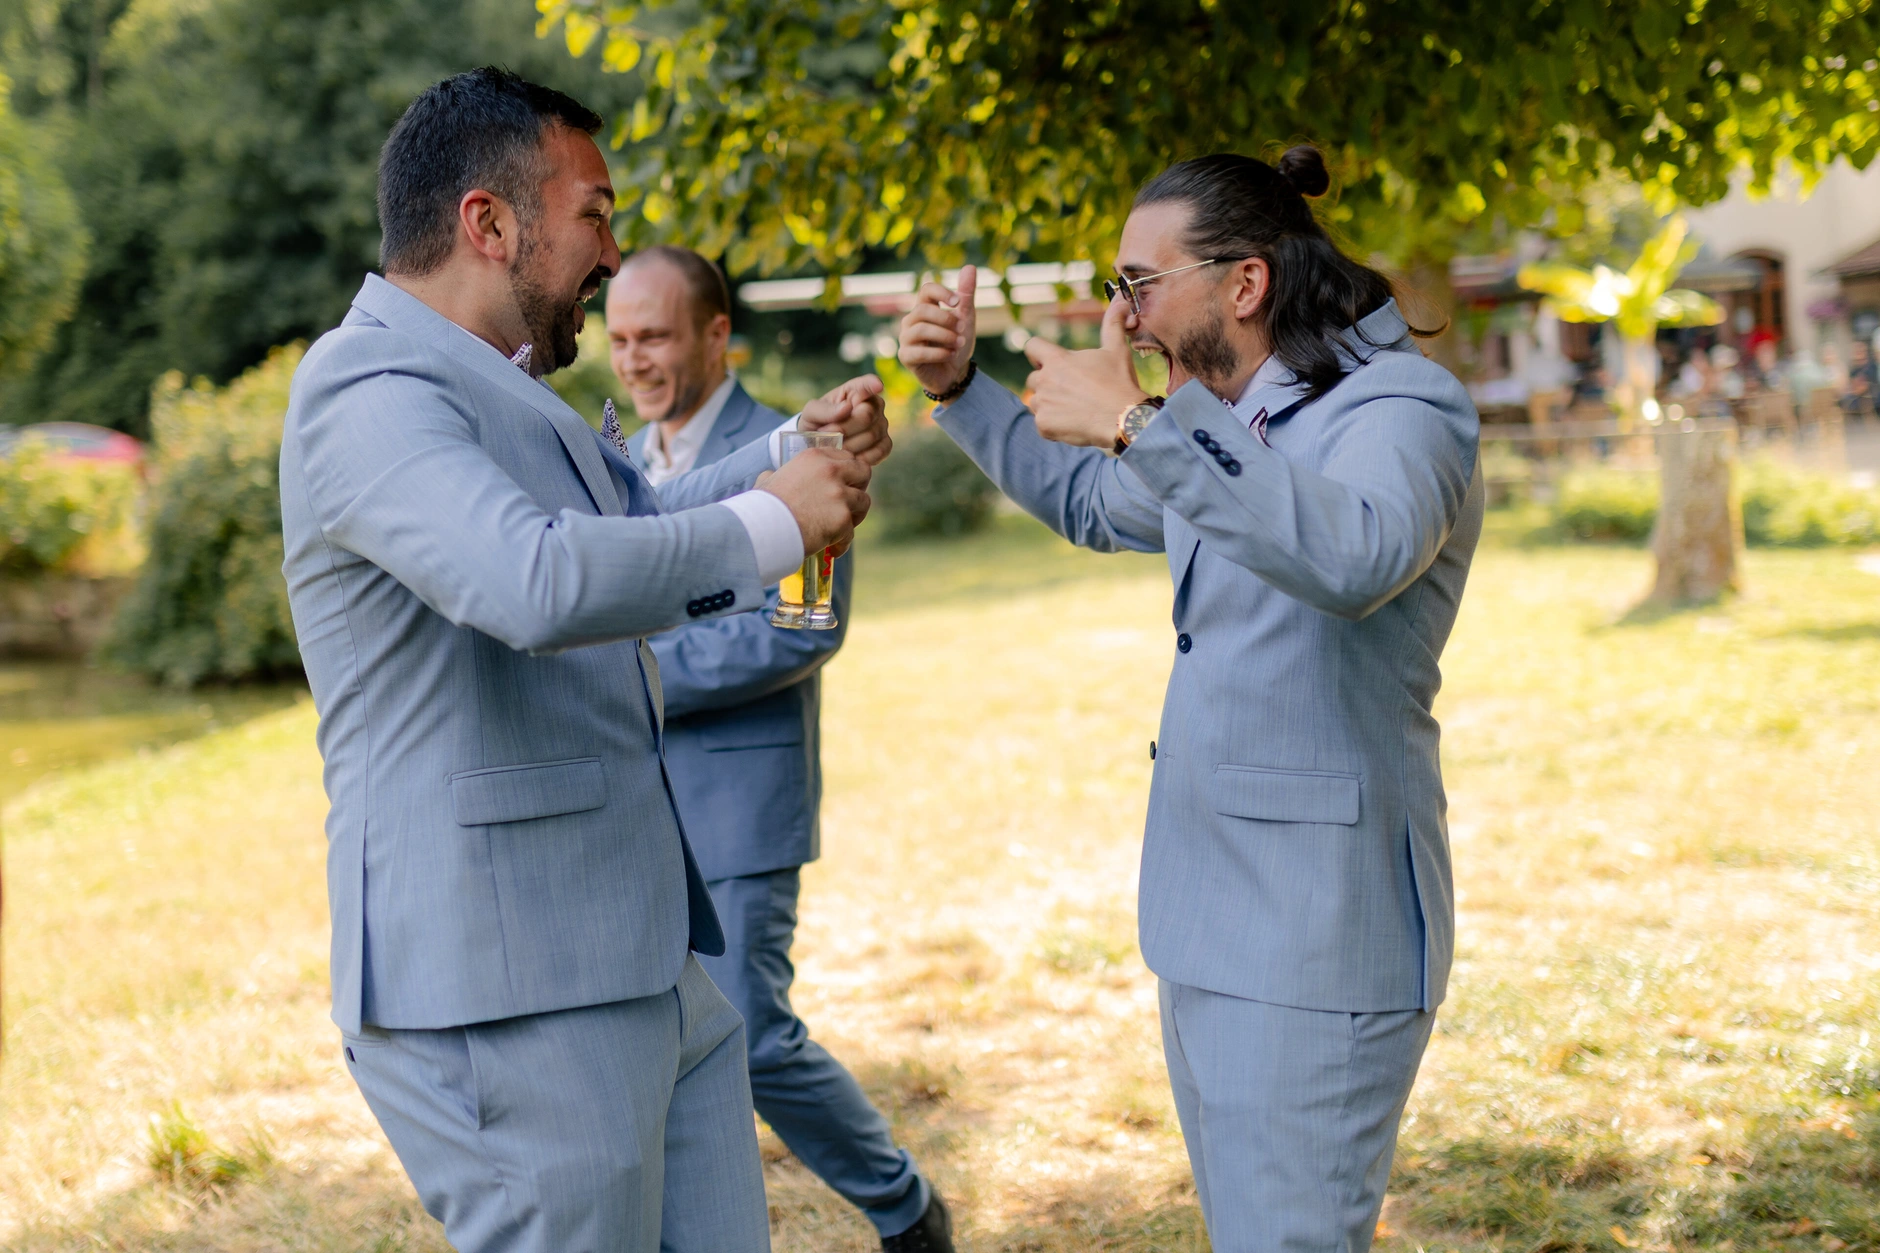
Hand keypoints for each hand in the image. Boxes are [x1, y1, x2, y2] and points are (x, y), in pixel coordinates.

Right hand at [759, 447, 871, 556]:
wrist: (763, 528)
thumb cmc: (762, 506)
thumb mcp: (768, 481)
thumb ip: (776, 475)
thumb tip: (771, 476)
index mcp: (815, 457)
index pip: (845, 456)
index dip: (847, 470)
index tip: (843, 482)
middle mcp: (831, 471)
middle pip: (863, 472)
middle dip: (859, 487)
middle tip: (849, 502)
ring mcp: (839, 495)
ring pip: (864, 502)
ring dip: (855, 515)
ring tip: (842, 527)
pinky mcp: (843, 519)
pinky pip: (851, 532)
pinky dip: (842, 543)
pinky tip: (832, 549)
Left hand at [800, 375, 892, 464]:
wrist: (819, 446)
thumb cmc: (816, 423)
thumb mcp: (811, 413)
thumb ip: (824, 410)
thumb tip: (846, 407)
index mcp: (855, 391)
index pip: (867, 384)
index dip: (873, 384)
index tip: (877, 385)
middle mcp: (874, 405)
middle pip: (866, 416)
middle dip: (843, 429)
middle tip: (826, 435)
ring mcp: (882, 425)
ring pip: (871, 436)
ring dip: (848, 445)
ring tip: (833, 446)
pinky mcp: (885, 444)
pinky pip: (880, 451)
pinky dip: (862, 457)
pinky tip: (849, 456)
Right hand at [898, 263, 977, 396]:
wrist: (955, 373)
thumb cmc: (956, 343)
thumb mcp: (966, 317)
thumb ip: (966, 295)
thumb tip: (970, 267)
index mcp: (925, 308)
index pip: (926, 290)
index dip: (942, 292)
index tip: (957, 303)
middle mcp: (911, 321)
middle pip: (923, 309)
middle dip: (946, 318)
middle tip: (963, 329)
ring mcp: (906, 339)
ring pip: (921, 329)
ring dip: (945, 336)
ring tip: (959, 343)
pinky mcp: (906, 357)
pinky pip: (919, 351)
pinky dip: (939, 352)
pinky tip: (951, 354)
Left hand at [1023, 294, 1149, 447]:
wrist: (1123, 418)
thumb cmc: (1120, 382)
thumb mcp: (1117, 350)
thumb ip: (1112, 325)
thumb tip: (1121, 302)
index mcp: (1057, 360)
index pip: (1032, 347)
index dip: (1038, 353)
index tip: (1048, 360)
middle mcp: (1044, 380)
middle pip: (1033, 379)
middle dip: (1048, 384)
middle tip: (1072, 392)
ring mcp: (1042, 404)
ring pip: (1035, 402)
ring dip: (1049, 405)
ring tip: (1074, 408)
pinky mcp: (1044, 425)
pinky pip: (1042, 424)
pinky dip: (1054, 426)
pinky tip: (1074, 424)